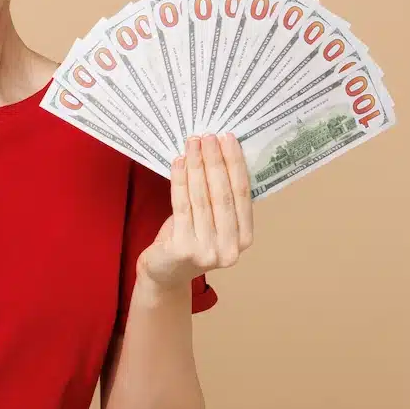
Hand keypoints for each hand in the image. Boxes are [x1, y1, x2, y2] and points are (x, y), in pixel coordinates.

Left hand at [138, 133, 254, 291]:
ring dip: (197, 166)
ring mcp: (207, 251)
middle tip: (208, 136)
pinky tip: (178, 162)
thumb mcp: (213, 222)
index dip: (235, 165)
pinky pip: (182, 205)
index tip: (228, 140)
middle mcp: (230, 248)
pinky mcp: (183, 248)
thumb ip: (221, 198)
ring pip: (202, 198)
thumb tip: (221, 152)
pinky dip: (180, 180)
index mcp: (244, 239)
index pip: (242, 194)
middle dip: (215, 161)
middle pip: (223, 194)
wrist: (165, 272)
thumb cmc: (190, 240)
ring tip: (192, 143)